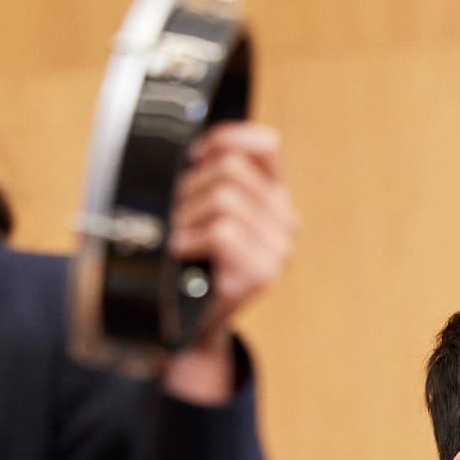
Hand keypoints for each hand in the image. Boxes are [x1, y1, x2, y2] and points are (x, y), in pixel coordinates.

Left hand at [161, 122, 295, 404]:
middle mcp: (285, 219)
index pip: (265, 146)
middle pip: (233, 170)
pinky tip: (182, 251)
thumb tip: (192, 147)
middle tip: (173, 212)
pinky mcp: (263, 273)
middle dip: (191, 186)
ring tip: (176, 234)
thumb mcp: (201, 210)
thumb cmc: (189, 258)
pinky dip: (192, 238)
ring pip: (226, 198)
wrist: (187, 320)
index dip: (227, 139)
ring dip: (187, 214)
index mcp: (274, 197)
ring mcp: (279, 248)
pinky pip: (223, 232)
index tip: (194, 155)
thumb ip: (208, 177)